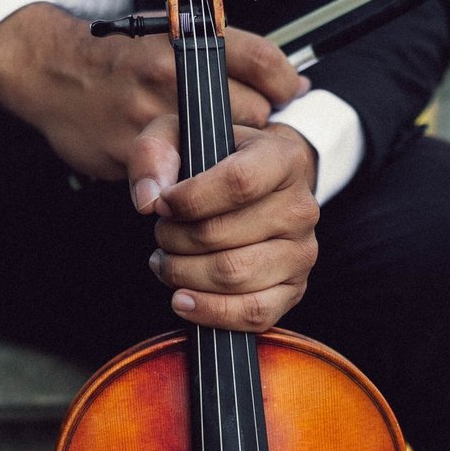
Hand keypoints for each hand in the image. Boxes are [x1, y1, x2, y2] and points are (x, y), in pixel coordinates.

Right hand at [0, 3, 304, 181]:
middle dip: (258, 128)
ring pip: (223, 150)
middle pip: (253, 112)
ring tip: (217, 154)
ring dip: (229, 160)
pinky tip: (186, 169)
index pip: (262, 60)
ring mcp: (154, 114)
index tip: (290, 96)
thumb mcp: (169, 37)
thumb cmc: (119, 59)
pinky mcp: (134, 152)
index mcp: (186, 41)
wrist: (53, 72)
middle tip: (249, 134)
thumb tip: (292, 84)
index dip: (285, 83)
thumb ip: (227, 58)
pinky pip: (184, 178)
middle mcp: (174, 75)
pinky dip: (194, 180)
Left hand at [131, 118, 319, 331]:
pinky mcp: (293, 290)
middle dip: (175, 238)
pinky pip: (254, 313)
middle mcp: (301, 207)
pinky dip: (210, 312)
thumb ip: (155, 153)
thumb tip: (148, 201)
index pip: (238, 182)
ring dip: (184, 274)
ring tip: (166, 261)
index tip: (162, 204)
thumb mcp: (181, 137)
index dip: (189, 199)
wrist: (257, 187)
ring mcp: (301, 252)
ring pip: (234, 276)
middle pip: (224, 235)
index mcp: (283, 159)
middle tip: (161, 232)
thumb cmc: (214, 161)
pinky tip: (182, 299)